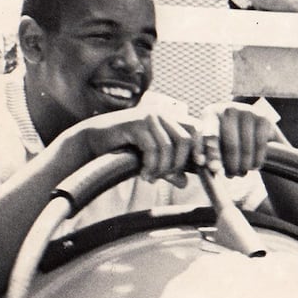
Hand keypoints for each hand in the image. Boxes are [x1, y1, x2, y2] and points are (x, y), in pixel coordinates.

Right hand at [69, 106, 196, 183]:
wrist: (94, 141)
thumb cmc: (123, 149)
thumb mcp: (150, 160)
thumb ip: (168, 169)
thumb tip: (185, 183)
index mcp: (170, 119)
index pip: (197, 129)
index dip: (202, 147)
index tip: (203, 166)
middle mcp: (162, 114)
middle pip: (185, 139)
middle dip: (179, 163)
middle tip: (167, 178)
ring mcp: (149, 116)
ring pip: (168, 146)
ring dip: (162, 168)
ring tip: (151, 178)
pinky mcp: (136, 123)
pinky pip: (152, 148)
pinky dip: (150, 166)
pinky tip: (143, 175)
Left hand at [199, 102, 277, 176]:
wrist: (253, 128)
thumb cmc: (225, 139)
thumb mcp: (213, 142)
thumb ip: (205, 151)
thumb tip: (202, 163)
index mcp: (210, 113)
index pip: (209, 135)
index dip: (211, 153)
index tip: (213, 169)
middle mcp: (228, 109)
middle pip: (230, 146)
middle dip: (231, 165)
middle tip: (230, 176)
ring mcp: (247, 111)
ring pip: (246, 148)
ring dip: (244, 166)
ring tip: (241, 174)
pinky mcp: (263, 118)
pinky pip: (260, 146)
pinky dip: (257, 160)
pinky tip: (254, 166)